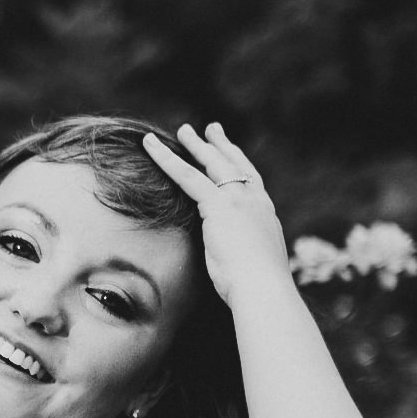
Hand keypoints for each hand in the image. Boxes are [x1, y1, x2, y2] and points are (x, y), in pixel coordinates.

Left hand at [142, 122, 290, 306]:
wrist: (264, 288)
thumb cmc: (258, 287)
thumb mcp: (253, 265)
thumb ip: (244, 255)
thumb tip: (237, 263)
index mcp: (265, 215)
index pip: (251, 182)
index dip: (240, 165)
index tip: (232, 153)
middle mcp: (254, 200)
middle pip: (235, 165)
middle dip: (221, 145)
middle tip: (211, 129)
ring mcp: (237, 199)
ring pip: (211, 164)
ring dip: (195, 145)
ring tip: (182, 130)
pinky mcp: (218, 204)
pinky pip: (186, 175)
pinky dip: (166, 158)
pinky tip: (151, 146)